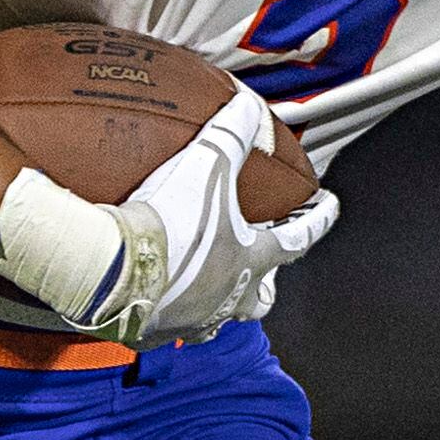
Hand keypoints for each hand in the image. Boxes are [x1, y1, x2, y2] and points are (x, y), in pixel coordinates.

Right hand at [106, 85, 340, 342]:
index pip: (299, 238)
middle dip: (266, 285)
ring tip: (206, 287)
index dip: (318, 219)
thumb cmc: (168, 221)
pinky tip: (153, 300)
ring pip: (215, 319)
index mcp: (251, 261)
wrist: (109, 268)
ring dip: (216, 302)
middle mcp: (229, 299)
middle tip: (264, 271)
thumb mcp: (205, 165)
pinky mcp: (152, 334)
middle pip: (260, 299)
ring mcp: (192, 321)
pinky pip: (166, 327)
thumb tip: (249, 105)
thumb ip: (232, 132)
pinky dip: (166, 312)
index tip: (330, 206)